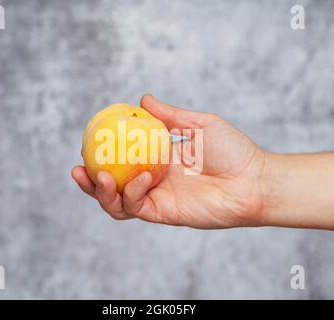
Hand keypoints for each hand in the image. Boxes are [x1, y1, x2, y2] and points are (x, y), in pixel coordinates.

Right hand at [71, 94, 267, 228]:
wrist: (254, 179)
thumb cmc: (233, 150)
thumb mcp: (199, 124)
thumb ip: (170, 116)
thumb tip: (142, 99)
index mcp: (158, 159)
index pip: (122, 159)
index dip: (102, 153)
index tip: (89, 140)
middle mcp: (153, 180)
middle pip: (113, 185)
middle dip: (91, 180)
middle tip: (79, 167)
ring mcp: (158, 198)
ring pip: (118, 202)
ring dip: (103, 192)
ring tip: (100, 176)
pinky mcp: (165, 213)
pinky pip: (138, 207)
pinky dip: (133, 193)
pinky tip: (142, 177)